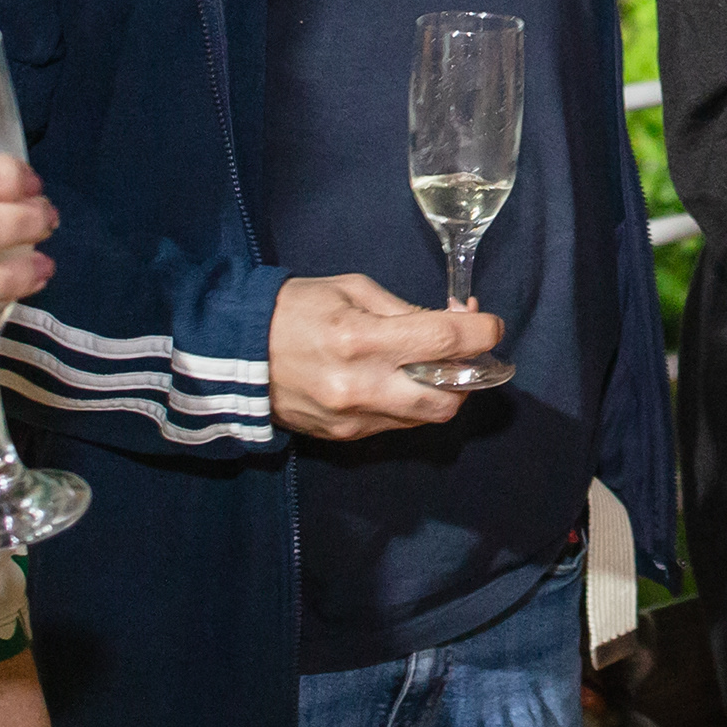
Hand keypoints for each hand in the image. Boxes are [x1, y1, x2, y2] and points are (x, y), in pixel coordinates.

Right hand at [267, 272, 502, 439]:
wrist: (236, 355)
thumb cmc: (294, 309)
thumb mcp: (351, 290)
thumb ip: (404, 310)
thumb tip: (449, 323)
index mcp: (360, 339)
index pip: (444, 342)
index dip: (481, 332)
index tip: (490, 324)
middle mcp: (361, 386)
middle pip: (448, 398)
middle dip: (471, 375)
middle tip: (467, 353)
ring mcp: (353, 418)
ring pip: (425, 417)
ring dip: (442, 391)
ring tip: (433, 365)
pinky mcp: (344, 436)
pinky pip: (396, 424)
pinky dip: (409, 403)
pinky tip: (398, 380)